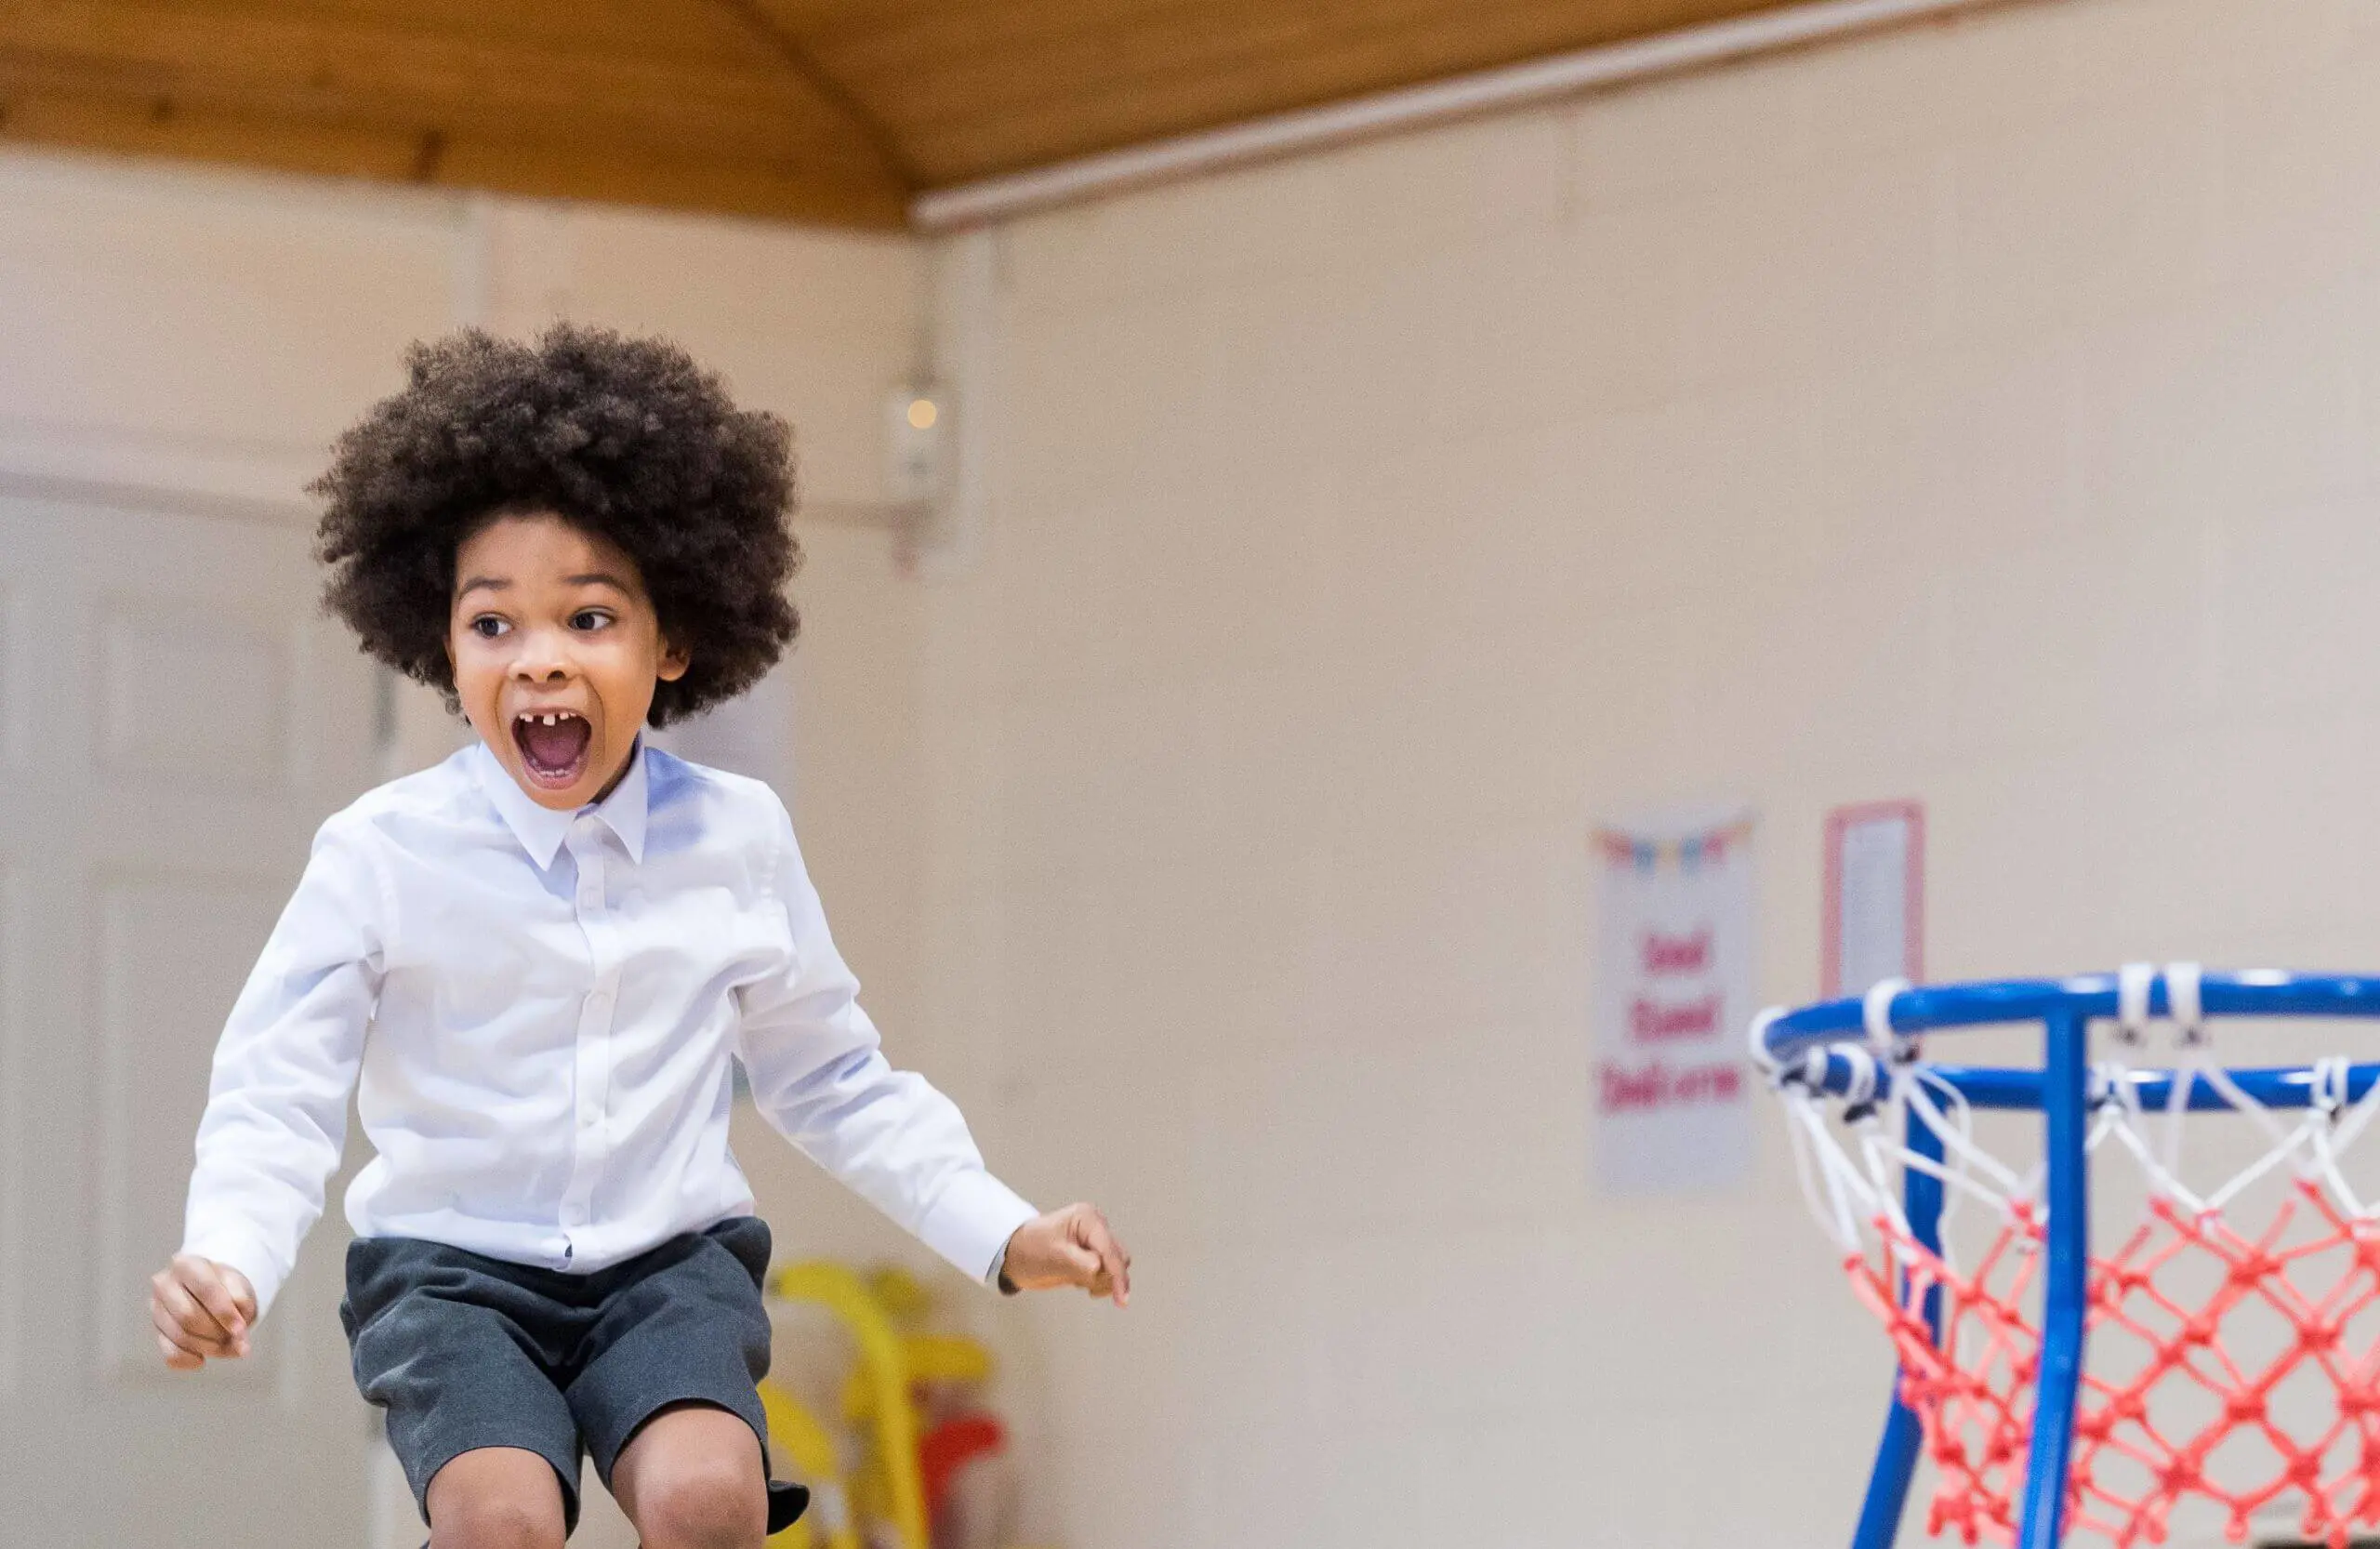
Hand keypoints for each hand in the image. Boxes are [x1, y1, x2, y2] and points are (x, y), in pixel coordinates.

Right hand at [150, 1255, 256, 1369]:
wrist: (214, 1290)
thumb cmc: (227, 1286)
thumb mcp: (239, 1284)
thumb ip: (241, 1301)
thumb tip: (238, 1330)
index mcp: (186, 1265)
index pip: (205, 1289)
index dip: (224, 1312)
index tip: (241, 1328)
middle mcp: (164, 1284)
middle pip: (188, 1316)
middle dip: (216, 1332)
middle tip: (238, 1338)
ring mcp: (156, 1309)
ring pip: (180, 1336)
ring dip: (210, 1347)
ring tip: (230, 1346)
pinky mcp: (157, 1332)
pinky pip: (170, 1354)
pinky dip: (189, 1360)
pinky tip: (203, 1359)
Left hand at [1001, 1204, 1130, 1306]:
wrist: (1015, 1256)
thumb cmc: (1029, 1249)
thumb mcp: (1053, 1256)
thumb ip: (1078, 1262)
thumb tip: (1098, 1269)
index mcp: (1088, 1219)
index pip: (1110, 1250)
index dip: (1117, 1275)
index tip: (1121, 1299)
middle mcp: (1096, 1227)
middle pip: (1118, 1258)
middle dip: (1105, 1277)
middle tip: (1080, 1284)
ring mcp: (1096, 1240)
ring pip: (1116, 1267)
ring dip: (1100, 1281)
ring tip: (1074, 1280)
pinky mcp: (1094, 1254)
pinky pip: (1107, 1273)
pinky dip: (1096, 1282)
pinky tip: (1077, 1281)